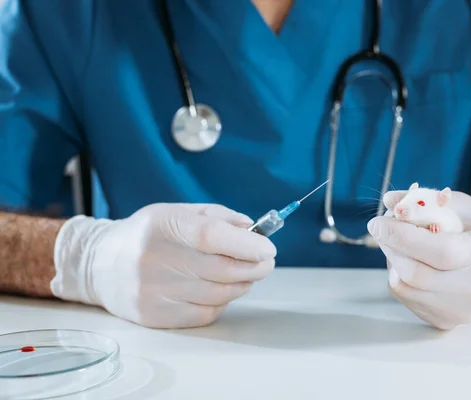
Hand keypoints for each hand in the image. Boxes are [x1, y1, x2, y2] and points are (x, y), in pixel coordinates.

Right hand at [51, 203, 275, 327]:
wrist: (100, 263)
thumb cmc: (149, 233)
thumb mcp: (179, 211)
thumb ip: (218, 217)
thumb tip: (254, 230)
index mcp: (162, 225)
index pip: (211, 237)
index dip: (246, 245)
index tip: (268, 249)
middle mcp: (153, 259)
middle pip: (221, 270)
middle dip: (253, 267)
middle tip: (266, 262)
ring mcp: (151, 291)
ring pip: (218, 295)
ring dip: (241, 284)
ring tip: (244, 273)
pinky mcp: (153, 316)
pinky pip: (205, 314)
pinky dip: (221, 302)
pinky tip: (218, 289)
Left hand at [367, 190, 470, 329]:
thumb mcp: (461, 205)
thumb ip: (425, 201)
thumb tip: (389, 200)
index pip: (441, 252)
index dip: (403, 237)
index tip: (377, 222)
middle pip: (417, 275)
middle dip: (390, 247)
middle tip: (381, 228)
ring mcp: (462, 310)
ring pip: (405, 288)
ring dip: (392, 260)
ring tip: (400, 243)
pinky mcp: (446, 321)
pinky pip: (406, 297)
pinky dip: (399, 275)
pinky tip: (411, 261)